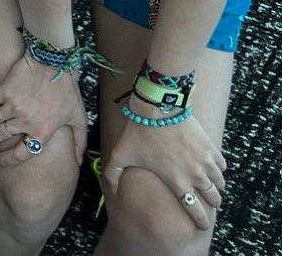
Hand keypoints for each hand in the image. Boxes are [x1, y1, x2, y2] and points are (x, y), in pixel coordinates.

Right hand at [0, 52, 85, 168]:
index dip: (4, 160)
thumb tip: (78, 161)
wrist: (54, 62)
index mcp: (42, 132)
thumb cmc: (67, 89)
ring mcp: (12, 106)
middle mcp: (25, 122)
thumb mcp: (79, 117)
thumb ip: (79, 141)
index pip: (20, 154)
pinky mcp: (4, 91)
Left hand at [104, 102, 227, 232]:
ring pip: (219, 183)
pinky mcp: (211, 148)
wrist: (157, 108)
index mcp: (177, 183)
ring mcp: (206, 162)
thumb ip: (113, 175)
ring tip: (212, 187)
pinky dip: (219, 170)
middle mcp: (196, 176)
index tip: (203, 226)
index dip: (201, 222)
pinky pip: (222, 166)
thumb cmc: (138, 132)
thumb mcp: (120, 154)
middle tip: (209, 204)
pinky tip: (213, 169)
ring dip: (216, 187)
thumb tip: (112, 190)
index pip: (195, 211)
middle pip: (213, 199)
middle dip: (211, 203)